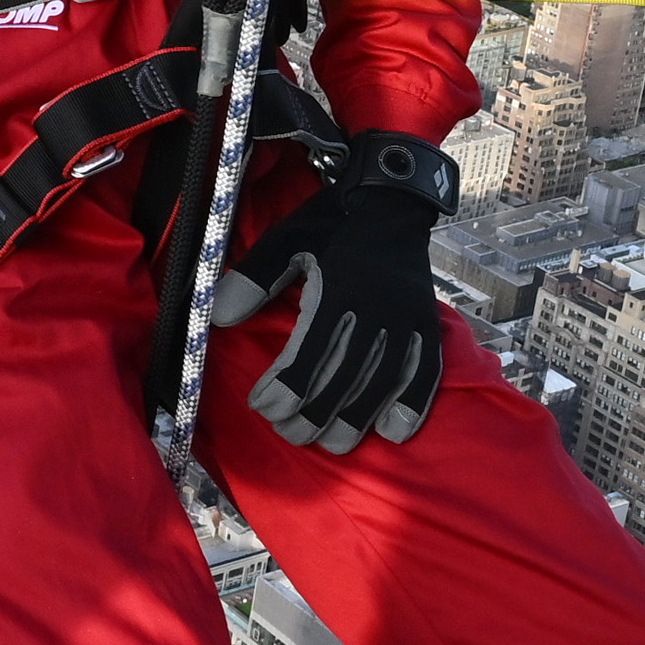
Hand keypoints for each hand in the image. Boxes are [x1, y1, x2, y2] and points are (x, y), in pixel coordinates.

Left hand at [210, 142, 458, 453]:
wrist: (391, 201)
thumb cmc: (332, 223)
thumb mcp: (286, 240)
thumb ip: (253, 278)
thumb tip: (216, 317)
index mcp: (340, 287)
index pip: (311, 350)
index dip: (286, 386)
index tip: (264, 407)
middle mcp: (377, 308)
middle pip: (346, 374)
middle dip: (316, 411)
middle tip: (291, 434)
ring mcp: (407, 319)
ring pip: (384, 380)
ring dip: (357, 417)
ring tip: (333, 443)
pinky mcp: (427, 324)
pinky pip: (426, 371)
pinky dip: (413, 404)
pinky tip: (393, 432)